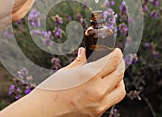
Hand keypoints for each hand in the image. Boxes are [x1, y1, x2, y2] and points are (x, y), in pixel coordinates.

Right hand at [0, 48, 125, 116]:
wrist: (42, 113)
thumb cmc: (50, 90)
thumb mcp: (65, 72)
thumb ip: (79, 62)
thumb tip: (85, 52)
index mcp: (89, 76)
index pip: (113, 61)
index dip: (117, 54)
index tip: (116, 51)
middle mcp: (98, 90)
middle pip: (119, 74)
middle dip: (119, 64)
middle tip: (116, 59)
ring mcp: (99, 104)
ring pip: (120, 90)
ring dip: (119, 80)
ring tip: (112, 74)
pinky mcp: (97, 114)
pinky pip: (112, 100)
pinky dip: (112, 91)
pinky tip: (103, 86)